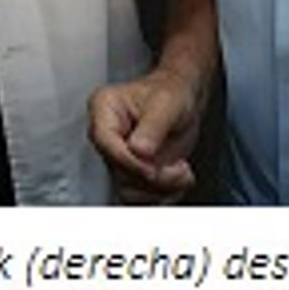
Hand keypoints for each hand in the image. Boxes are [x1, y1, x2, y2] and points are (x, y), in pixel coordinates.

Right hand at [88, 68, 202, 204]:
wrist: (184, 102)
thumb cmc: (172, 93)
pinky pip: (141, 196)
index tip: (152, 168)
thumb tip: (138, 150)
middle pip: (118, 170)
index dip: (128, 160)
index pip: (104, 141)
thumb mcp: (167, 103)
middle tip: (178, 169)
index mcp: (104, 108)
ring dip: (161, 188)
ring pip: (129, 189)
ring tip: (181, 172)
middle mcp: (106, 135)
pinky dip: (164, 193)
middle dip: (153, 176)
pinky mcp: (131, 173)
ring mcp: (118, 156)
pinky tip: (178, 178)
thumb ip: (153, 126)